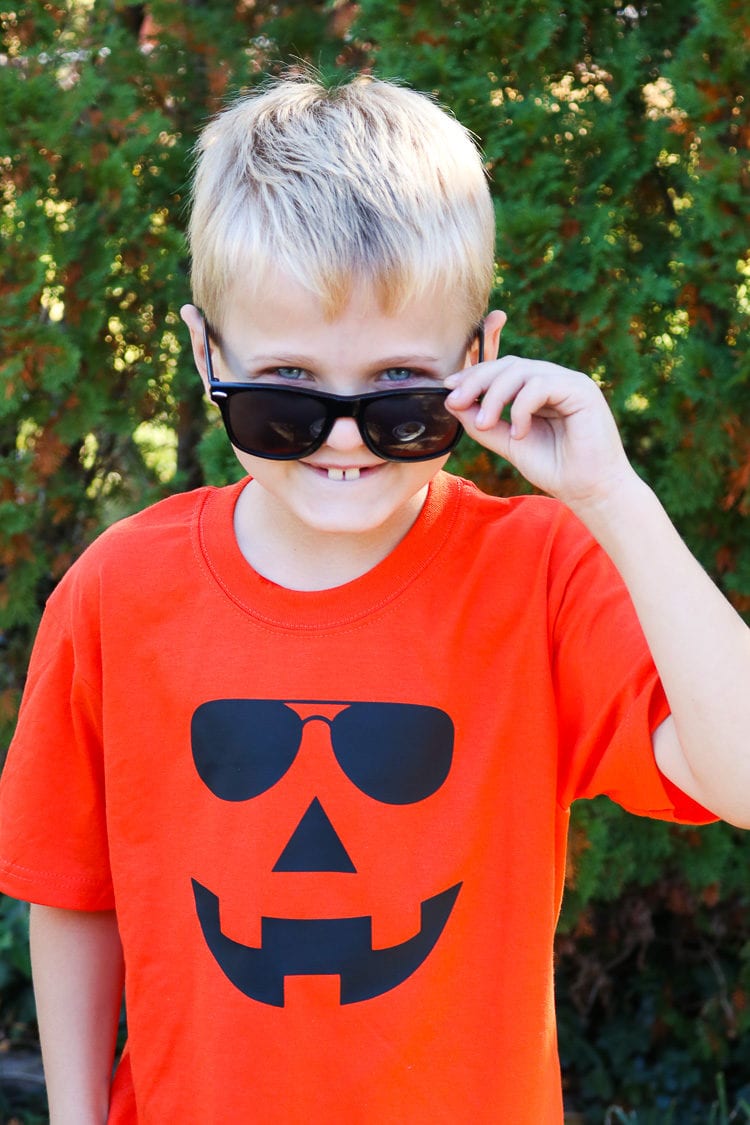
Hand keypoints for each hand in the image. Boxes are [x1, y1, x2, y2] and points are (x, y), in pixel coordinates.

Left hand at [445, 335, 635, 512]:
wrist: (589, 491)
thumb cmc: (555, 469)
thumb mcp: (509, 443)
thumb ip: (484, 424)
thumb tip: (452, 402)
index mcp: (539, 389)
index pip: (503, 369)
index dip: (475, 374)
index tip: (449, 389)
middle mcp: (555, 380)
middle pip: (509, 365)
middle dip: (477, 381)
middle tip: (456, 401)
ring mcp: (570, 382)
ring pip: (521, 371)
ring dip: (495, 396)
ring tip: (483, 424)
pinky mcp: (582, 390)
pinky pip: (540, 385)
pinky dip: (521, 408)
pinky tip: (520, 433)